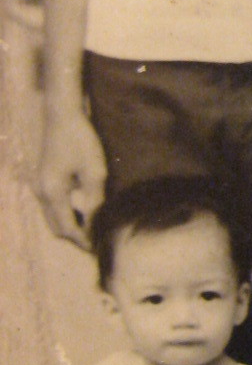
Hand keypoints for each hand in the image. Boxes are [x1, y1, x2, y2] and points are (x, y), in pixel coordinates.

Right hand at [37, 108, 106, 247]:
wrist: (62, 115)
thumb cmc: (81, 140)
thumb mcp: (95, 171)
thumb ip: (95, 200)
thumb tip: (98, 224)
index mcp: (52, 193)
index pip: (67, 228)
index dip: (83, 241)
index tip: (99, 249)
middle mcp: (41, 193)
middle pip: (56, 227)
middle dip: (76, 237)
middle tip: (97, 243)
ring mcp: (39, 186)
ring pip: (53, 217)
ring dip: (71, 226)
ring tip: (94, 229)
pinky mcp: (43, 180)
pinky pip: (52, 206)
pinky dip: (66, 214)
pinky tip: (85, 211)